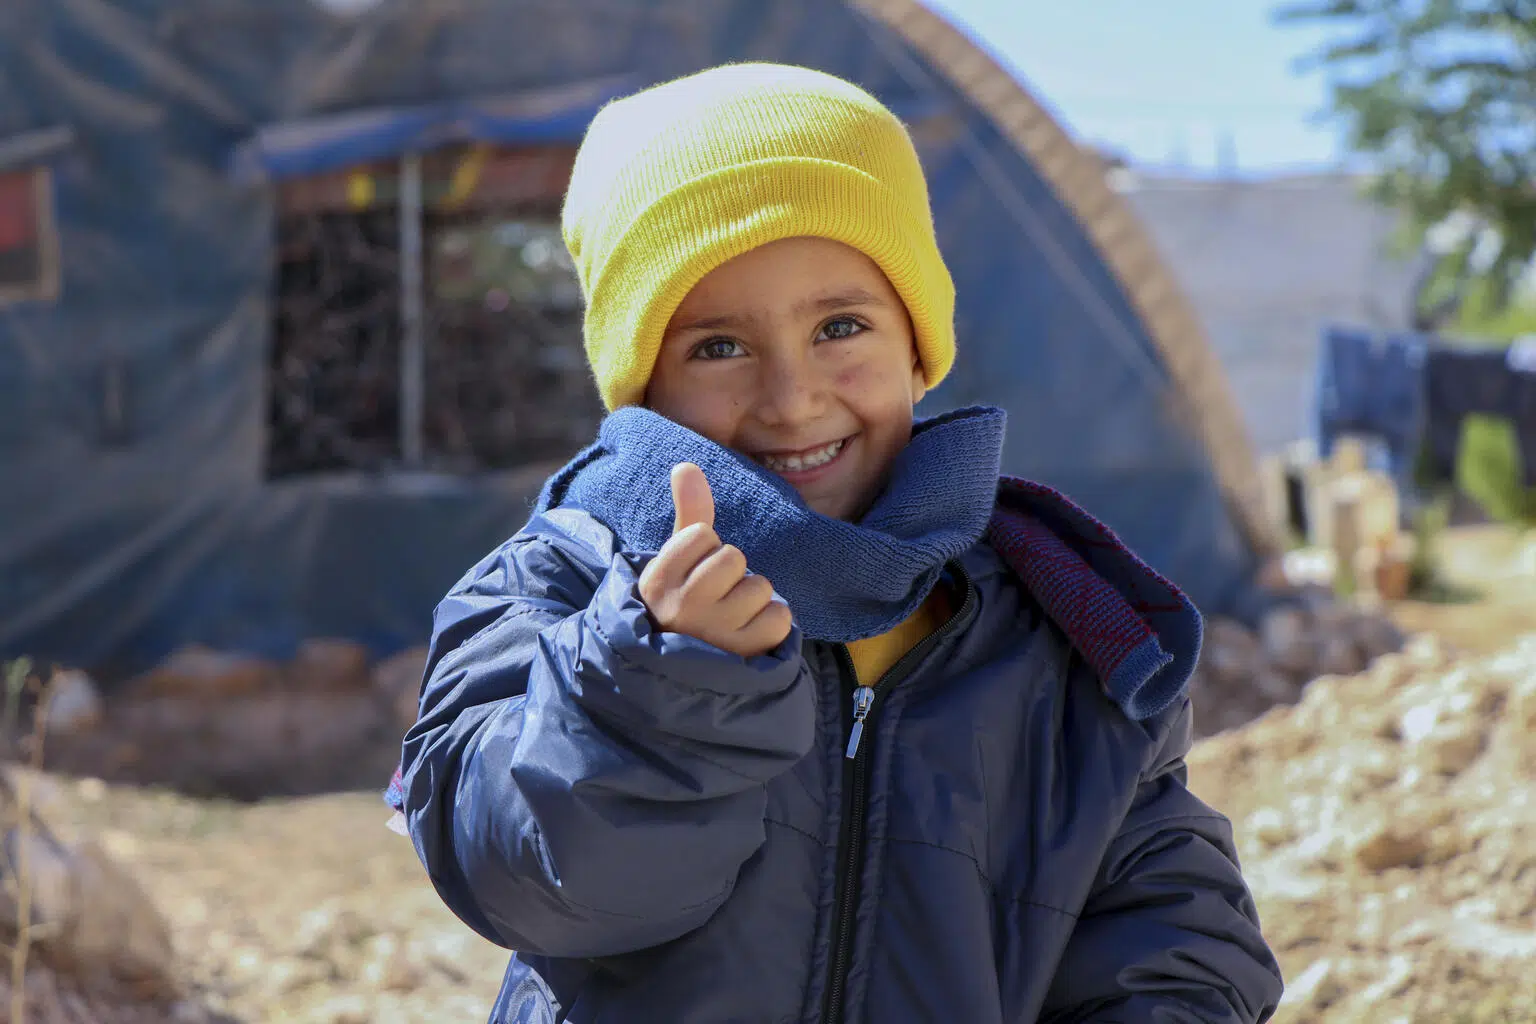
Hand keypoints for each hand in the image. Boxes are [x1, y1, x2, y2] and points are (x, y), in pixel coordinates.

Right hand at [637, 463, 792, 657]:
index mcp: (657, 581)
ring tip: (733, 619)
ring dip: (754, 600)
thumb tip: (686, 465)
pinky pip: (781, 617)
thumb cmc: (688, 604)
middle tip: (718, 597)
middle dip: (733, 573)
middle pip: (733, 558)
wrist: (687, 675)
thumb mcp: (679, 561)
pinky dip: (773, 623)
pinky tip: (750, 636)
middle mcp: (681, 608)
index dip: (706, 551)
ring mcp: (713, 635)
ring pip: (760, 587)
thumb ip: (689, 513)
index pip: (702, 535)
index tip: (694, 576)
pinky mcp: (744, 657)